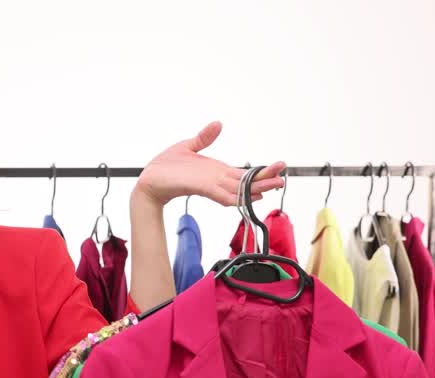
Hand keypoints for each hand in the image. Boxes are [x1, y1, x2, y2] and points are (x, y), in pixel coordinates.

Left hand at [133, 121, 285, 207]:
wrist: (149, 180)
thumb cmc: (166, 167)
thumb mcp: (189, 147)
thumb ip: (205, 138)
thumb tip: (218, 124)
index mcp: (216, 172)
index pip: (244, 174)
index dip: (261, 172)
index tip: (278, 166)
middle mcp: (217, 180)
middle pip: (247, 183)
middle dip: (266, 180)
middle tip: (284, 177)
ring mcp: (210, 185)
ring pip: (239, 190)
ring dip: (258, 188)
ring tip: (275, 186)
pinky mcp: (201, 188)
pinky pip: (223, 194)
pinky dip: (237, 196)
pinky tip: (249, 196)